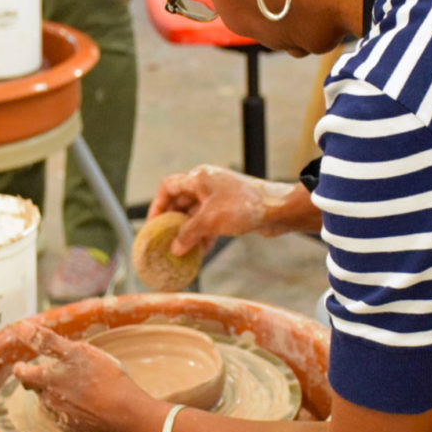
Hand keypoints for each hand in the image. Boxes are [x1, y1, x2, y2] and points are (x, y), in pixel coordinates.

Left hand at [12, 322, 156, 431]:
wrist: (124, 413)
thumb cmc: (103, 377)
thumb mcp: (75, 351)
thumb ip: (46, 340)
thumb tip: (20, 327)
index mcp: (45, 380)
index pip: (22, 374)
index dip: (20, 368)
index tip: (21, 365)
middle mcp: (48, 401)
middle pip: (37, 389)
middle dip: (40, 382)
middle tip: (52, 374)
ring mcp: (61, 418)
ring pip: (52, 404)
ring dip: (58, 396)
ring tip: (79, 388)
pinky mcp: (75, 430)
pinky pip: (68, 418)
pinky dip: (74, 410)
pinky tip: (90, 405)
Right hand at [148, 165, 296, 255]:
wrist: (278, 209)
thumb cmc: (243, 207)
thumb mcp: (209, 221)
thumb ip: (188, 234)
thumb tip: (175, 248)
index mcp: (199, 178)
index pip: (168, 187)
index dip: (157, 206)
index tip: (153, 225)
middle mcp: (207, 185)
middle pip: (180, 202)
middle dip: (172, 223)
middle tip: (165, 241)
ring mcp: (219, 197)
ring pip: (195, 215)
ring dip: (188, 232)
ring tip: (181, 251)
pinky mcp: (230, 210)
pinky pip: (209, 222)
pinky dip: (202, 235)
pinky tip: (199, 252)